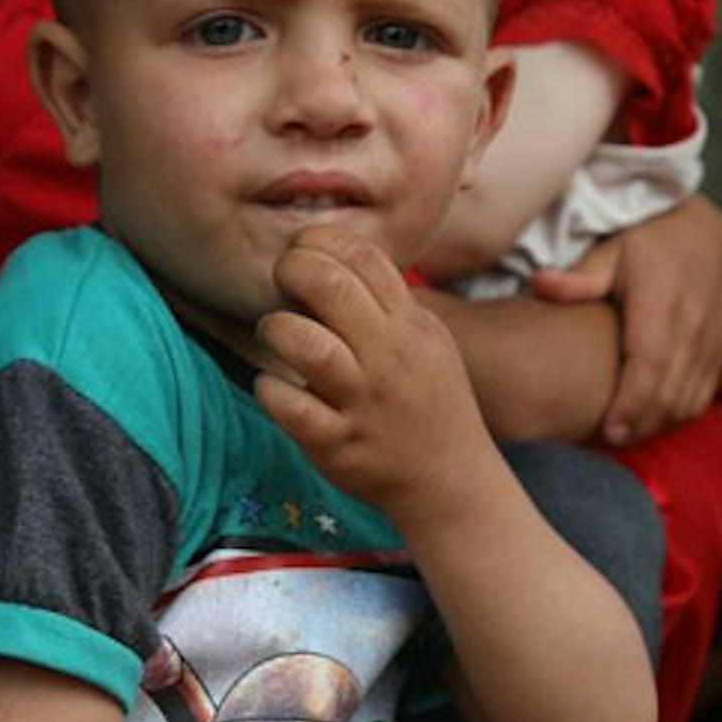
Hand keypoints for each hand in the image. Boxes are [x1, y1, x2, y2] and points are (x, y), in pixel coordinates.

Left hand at [254, 225, 495, 521]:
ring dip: (277, 328)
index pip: (363, 257)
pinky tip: (273, 386)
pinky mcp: (338, 445)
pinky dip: (270, 389)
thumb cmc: (428, 402)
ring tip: (276, 334)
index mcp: (409, 326)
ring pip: (308, 344)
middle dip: (293, 269)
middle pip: (331, 285)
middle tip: (282, 282)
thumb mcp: (426, 340)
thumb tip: (332, 255)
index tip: (303, 250)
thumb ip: (386, 301)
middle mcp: (388, 358)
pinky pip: (290, 406)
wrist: (451, 481)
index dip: (321, 240)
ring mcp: (363, 403)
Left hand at [527, 195, 721, 445]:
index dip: (632, 403)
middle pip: (671, 389)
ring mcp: (714, 336)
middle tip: (611, 441)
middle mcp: (694, 322)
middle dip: (642, 423)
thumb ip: (579, 276)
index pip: (649, 363)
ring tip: (629, 436)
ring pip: (692, 395)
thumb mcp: (609, 248)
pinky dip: (682, 411)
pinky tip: (656, 420)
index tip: (609, 430)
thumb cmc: (643, 237)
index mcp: (662, 300)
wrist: (697, 224)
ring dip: (662, 422)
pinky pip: (707, 389)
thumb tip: (540, 285)